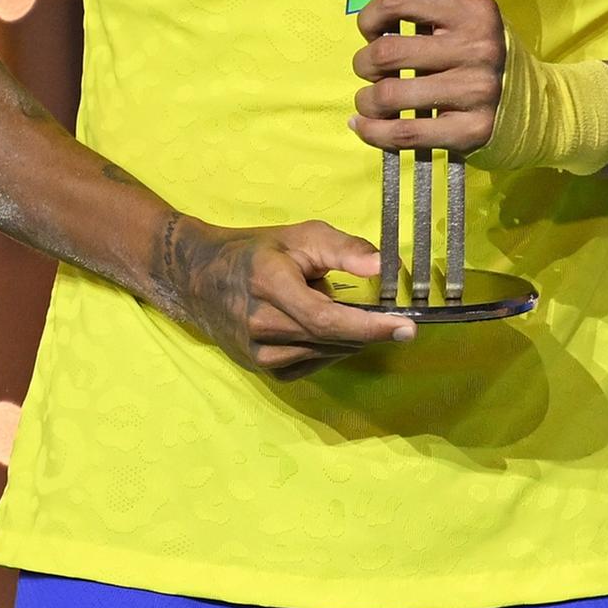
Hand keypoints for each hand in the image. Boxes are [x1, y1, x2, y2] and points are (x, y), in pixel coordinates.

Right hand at [147, 212, 410, 374]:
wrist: (200, 278)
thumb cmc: (258, 251)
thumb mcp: (301, 236)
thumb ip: (344, 249)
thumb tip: (384, 267)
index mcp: (269, 284)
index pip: (327, 319)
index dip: (370, 327)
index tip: (407, 327)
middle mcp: (259, 325)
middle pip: (332, 339)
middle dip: (370, 331)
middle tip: (397, 318)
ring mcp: (257, 353)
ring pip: (327, 354)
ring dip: (347, 336)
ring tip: (331, 307)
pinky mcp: (262, 370)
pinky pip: (314, 364)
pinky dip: (330, 348)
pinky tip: (322, 328)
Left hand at [353, 0, 503, 154]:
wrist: (536, 105)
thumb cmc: (487, 49)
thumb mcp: (472, 2)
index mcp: (473, 11)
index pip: (397, 1)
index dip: (369, 17)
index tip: (370, 30)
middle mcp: (477, 48)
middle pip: (386, 52)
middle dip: (363, 64)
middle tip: (370, 70)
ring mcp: (476, 92)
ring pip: (389, 96)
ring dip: (366, 101)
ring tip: (370, 101)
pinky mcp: (471, 132)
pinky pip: (403, 134)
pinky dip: (372, 132)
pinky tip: (365, 125)